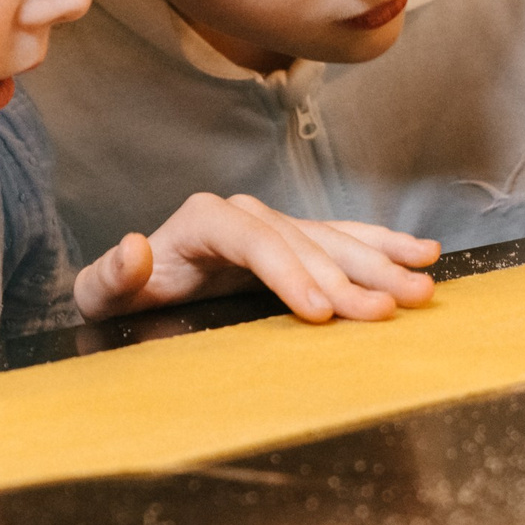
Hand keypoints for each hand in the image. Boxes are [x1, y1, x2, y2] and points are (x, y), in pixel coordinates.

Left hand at [74, 193, 438, 322]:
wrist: (136, 290)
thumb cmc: (123, 296)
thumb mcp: (102, 295)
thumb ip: (109, 277)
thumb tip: (135, 247)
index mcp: (206, 220)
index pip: (256, 240)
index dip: (290, 272)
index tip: (319, 311)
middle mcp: (246, 214)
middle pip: (305, 240)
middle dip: (349, 277)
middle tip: (387, 310)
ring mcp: (275, 225)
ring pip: (335, 239)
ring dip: (380, 263)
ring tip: (421, 288)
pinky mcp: (296, 242)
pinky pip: (345, 238)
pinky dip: (383, 244)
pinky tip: (421, 253)